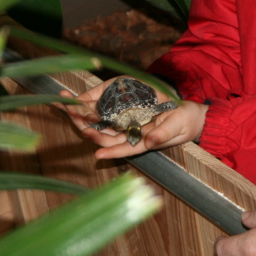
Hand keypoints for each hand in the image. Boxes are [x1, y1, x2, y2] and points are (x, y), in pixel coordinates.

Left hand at [60, 78, 205, 158]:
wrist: (189, 115)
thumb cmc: (185, 122)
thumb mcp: (177, 126)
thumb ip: (163, 134)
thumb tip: (150, 141)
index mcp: (143, 142)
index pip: (124, 149)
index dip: (111, 153)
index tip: (98, 154)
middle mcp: (130, 136)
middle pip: (105, 136)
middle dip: (87, 128)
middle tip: (71, 115)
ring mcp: (126, 126)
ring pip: (101, 126)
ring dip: (83, 118)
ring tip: (67, 106)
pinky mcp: (124, 115)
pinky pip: (105, 115)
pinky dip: (91, 109)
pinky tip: (77, 101)